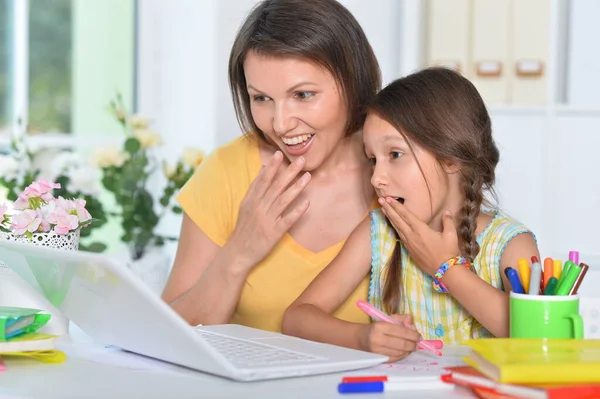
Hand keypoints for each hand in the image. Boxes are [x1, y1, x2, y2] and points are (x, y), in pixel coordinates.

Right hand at [227, 151, 310, 268]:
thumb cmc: (244, 228)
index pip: (263, 180)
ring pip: (283, 200)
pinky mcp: (273, 233)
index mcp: (251, 200)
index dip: (271, 167)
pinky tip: (307, 203)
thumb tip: (263, 169)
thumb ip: (255, 188)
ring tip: (308, 176)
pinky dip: (297, 211)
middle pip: (276, 186)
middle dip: (289, 172)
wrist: (238, 253)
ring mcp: (267, 220)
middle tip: (301, 160)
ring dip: (296, 187)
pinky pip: (287, 220)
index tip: (279, 153)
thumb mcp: (245, 206)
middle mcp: (259, 207)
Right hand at [358, 314, 420, 362]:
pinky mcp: (379, 358)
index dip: (413, 334)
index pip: (401, 331)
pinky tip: (405, 351)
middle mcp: (378, 339)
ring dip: (409, 350)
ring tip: (411, 346)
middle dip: (412, 344)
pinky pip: (396, 358)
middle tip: (416, 343)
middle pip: (402, 344)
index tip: (419, 336)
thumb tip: (412, 323)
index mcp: (380, 326)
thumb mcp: (388, 318)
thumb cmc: (377, 327)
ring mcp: (378, 350)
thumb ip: (402, 318)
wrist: (361, 338)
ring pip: (400, 352)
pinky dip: (403, 355)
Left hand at [379, 197, 458, 275]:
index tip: (389, 198)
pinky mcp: (409, 250)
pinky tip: (392, 224)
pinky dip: (394, 227)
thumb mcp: (451, 235)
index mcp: (420, 230)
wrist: (444, 270)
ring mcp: (409, 243)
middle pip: (398, 220)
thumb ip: (448, 222)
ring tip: (383, 209)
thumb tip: (447, 212)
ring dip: (389, 217)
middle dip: (389, 209)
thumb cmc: (448, 252)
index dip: (396, 206)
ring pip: (396, 227)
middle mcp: (412, 235)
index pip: (406, 215)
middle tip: (381, 200)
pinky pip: (399, 235)